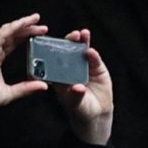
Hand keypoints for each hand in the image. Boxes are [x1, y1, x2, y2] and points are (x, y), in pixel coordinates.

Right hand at [0, 13, 48, 131]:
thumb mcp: (10, 93)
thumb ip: (25, 88)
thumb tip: (42, 85)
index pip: (14, 43)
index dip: (26, 36)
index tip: (40, 34)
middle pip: (12, 35)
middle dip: (28, 28)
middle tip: (43, 26)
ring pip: (7, 31)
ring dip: (22, 24)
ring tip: (35, 20)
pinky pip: (1, 34)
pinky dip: (12, 28)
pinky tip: (22, 24)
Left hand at [52, 29, 112, 144]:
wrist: (96, 113)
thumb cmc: (79, 108)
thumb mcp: (75, 104)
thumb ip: (76, 95)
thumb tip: (78, 88)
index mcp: (58, 75)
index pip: (53, 59)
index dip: (53, 49)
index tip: (51, 42)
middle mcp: (69, 68)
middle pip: (68, 51)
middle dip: (69, 41)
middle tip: (72, 35)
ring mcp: (83, 66)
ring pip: (81, 51)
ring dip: (82, 42)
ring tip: (83, 34)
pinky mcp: (96, 68)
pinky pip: (94, 60)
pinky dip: (93, 55)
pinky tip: (92, 51)